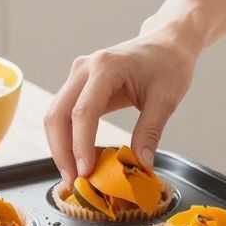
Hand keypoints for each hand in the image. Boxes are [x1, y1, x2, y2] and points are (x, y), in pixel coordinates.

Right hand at [43, 32, 197, 186]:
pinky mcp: (78, 83)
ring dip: (60, 147)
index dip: (80, 146)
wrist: (167, 43)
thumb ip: (150, 133)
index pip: (83, 111)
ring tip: (75, 176)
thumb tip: (140, 167)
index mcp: (106, 66)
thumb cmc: (169, 65)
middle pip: (58, 114)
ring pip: (55, 115)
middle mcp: (84, 68)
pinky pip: (64, 113)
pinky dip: (67, 137)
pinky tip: (79, 158)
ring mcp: (77, 74)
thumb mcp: (166, 99)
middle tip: (74, 182)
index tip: (86, 173)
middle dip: (62, 152)